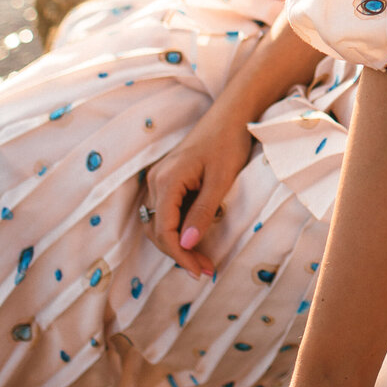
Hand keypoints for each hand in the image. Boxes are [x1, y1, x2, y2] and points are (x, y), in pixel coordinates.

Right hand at [143, 99, 253, 278]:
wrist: (231, 115)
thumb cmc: (229, 143)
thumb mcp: (220, 181)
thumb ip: (202, 212)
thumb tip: (185, 244)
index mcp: (166, 181)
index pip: (164, 231)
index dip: (181, 256)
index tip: (201, 271)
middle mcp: (155, 181)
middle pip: (157, 230)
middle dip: (179, 254)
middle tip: (204, 270)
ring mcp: (159, 179)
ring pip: (158, 223)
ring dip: (177, 244)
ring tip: (201, 260)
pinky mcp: (167, 179)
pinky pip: (165, 212)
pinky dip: (177, 229)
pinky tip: (196, 239)